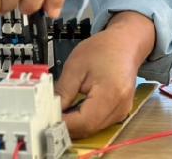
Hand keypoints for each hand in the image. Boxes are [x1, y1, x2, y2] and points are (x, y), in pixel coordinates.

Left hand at [55, 17, 152, 138]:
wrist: (126, 42)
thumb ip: (62, 91)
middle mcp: (120, 108)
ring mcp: (122, 112)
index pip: (83, 122)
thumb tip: (49, 112)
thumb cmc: (103, 49)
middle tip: (49, 116)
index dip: (63, 124)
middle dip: (66, 126)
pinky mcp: (120, 113)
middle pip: (87, 129)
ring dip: (75, 124)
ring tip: (61, 111)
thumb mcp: (76, 65)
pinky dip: (84, 120)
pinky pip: (98, 124)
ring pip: (92, 129)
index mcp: (110, 93)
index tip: (45, 120)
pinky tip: (75, 109)